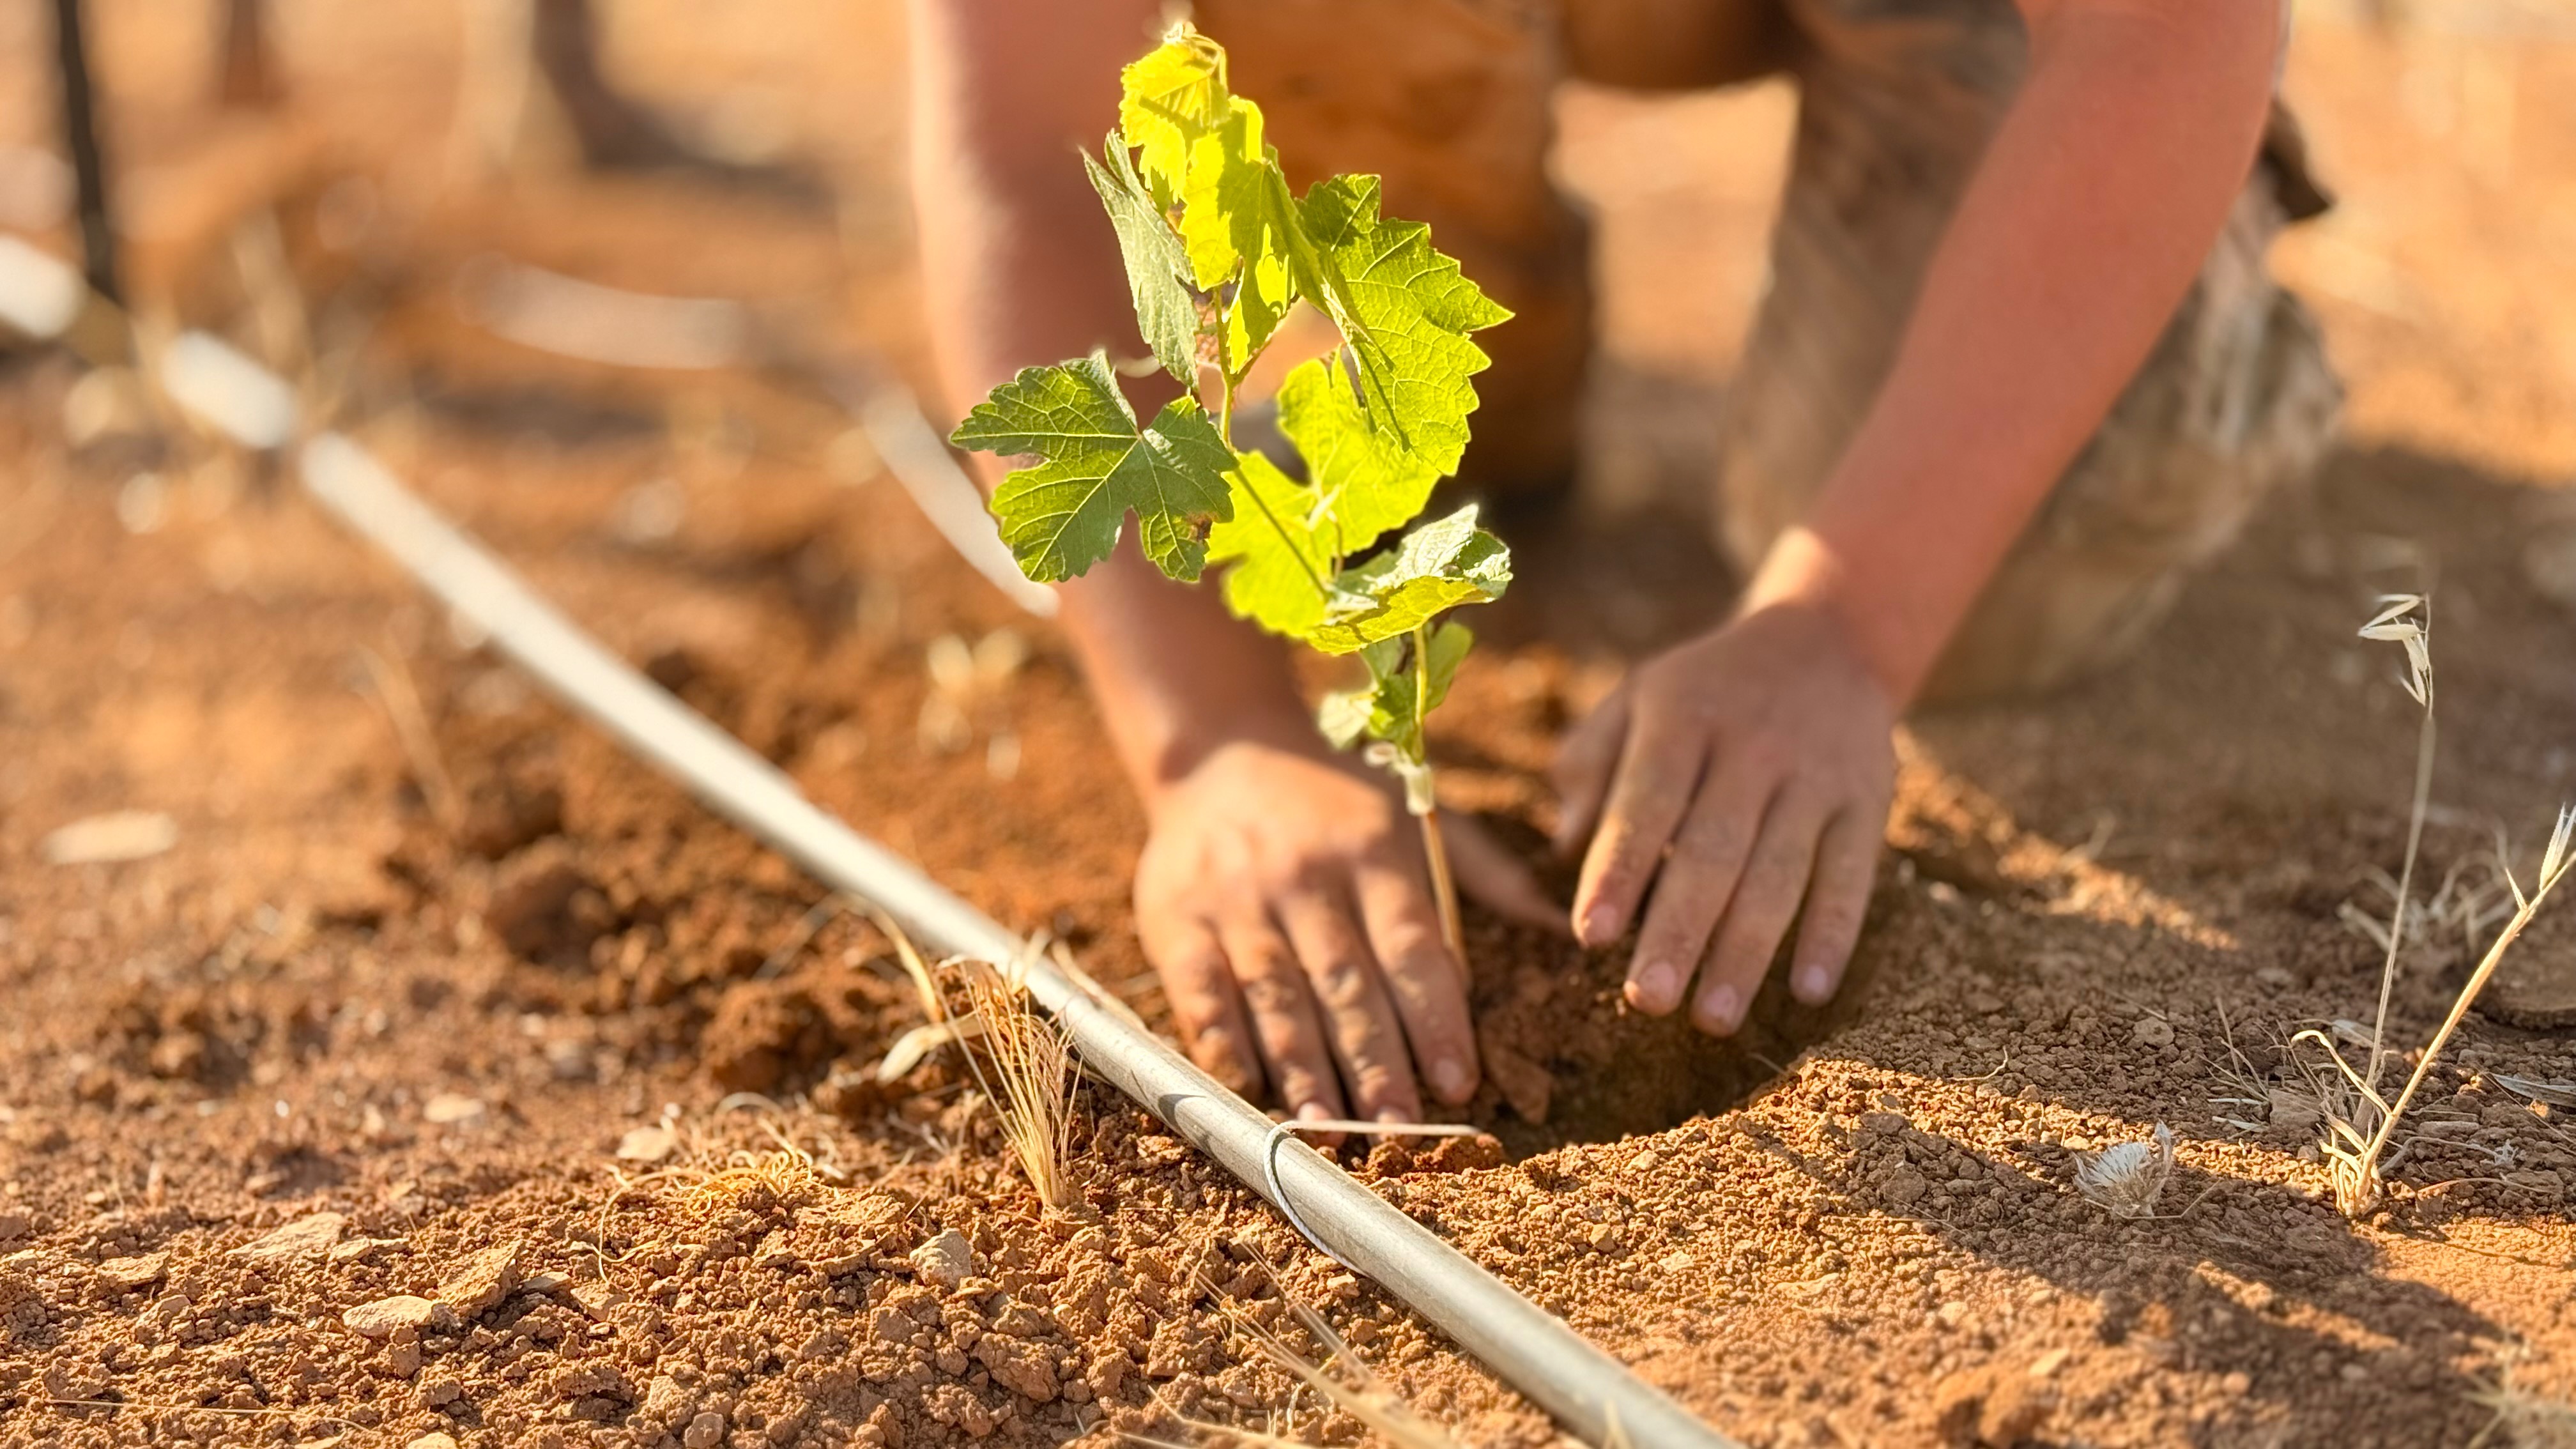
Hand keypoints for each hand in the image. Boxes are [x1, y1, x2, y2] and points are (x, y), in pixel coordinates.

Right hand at [1133, 737, 1560, 1122]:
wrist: (1221, 750)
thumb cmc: (1336, 800)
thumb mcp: (1415, 815)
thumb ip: (1488, 874)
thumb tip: (1565, 925)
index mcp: (1372, 853)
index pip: (1412, 947)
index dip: (1436, 1018)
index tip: (1459, 1082)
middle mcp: (1306, 877)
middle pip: (1346, 983)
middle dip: (1375, 1062)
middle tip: (1398, 1129)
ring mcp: (1237, 900)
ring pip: (1276, 995)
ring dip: (1303, 1068)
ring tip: (1327, 1129)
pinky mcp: (1176, 920)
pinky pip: (1201, 991)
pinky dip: (1223, 1044)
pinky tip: (1248, 1088)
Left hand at [1552, 602, 1894, 1033]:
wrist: (1829, 640)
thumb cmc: (1704, 692)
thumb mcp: (1637, 698)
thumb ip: (1590, 763)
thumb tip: (1562, 850)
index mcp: (1681, 718)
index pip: (1647, 802)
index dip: (1620, 869)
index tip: (1591, 937)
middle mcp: (1752, 747)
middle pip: (1713, 852)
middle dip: (1679, 931)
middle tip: (1646, 1002)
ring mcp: (1816, 776)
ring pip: (1781, 874)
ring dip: (1746, 952)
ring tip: (1710, 1019)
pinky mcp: (1868, 801)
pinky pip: (1852, 876)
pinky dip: (1832, 935)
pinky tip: (1807, 993)